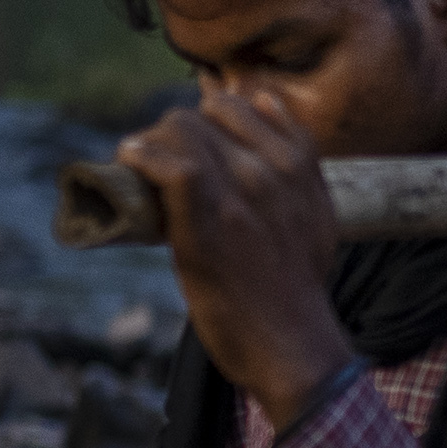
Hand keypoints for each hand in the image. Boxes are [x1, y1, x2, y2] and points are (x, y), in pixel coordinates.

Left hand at [124, 88, 358, 421]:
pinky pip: (167, 164)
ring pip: (181, 129)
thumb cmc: (298, 288)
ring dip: (152, 145)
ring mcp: (241, 192)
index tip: (193, 147)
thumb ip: (299, 163)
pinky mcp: (207, 220)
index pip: (241, 103)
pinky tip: (128, 164)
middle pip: (204, 113)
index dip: (208, 119)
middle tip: (158, 166)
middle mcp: (273, 169)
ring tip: (140, 170)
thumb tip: (267, 104)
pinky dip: (139, 157)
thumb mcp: (317, 215)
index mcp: (299, 165)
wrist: (295, 344)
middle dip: (175, 134)